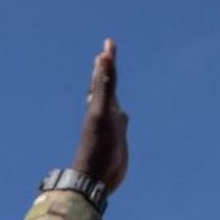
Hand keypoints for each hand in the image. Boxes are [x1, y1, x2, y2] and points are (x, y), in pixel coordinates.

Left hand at [71, 38, 128, 194]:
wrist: (95, 176)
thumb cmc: (97, 146)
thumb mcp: (102, 112)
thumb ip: (104, 85)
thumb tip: (102, 58)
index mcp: (101, 104)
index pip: (104, 77)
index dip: (107, 60)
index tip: (108, 43)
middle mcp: (104, 112)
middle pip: (105, 86)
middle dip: (107, 70)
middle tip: (106, 54)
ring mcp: (110, 125)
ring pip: (112, 102)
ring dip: (112, 89)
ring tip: (113, 79)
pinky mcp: (117, 139)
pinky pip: (120, 120)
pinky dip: (121, 113)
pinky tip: (124, 115)